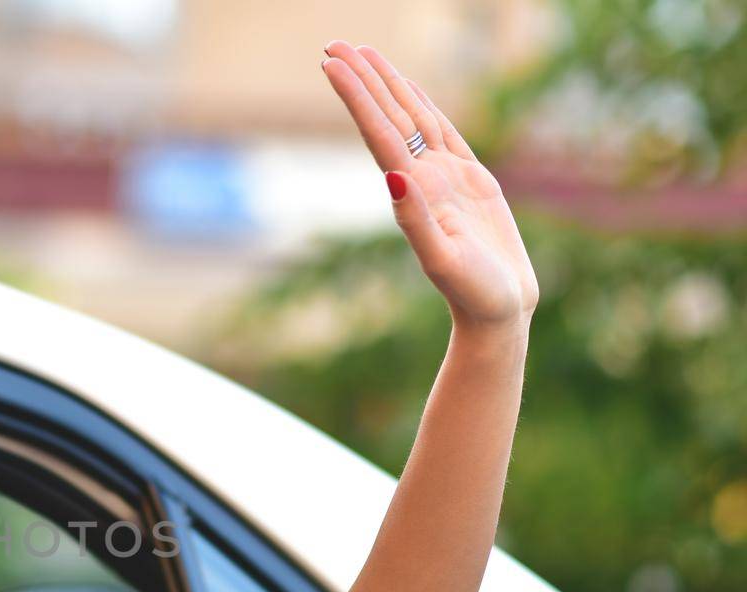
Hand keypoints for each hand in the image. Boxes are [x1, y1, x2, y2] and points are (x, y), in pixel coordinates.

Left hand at [321, 41, 539, 331]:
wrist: (497, 313)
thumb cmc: (472, 293)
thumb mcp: (442, 258)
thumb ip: (416, 219)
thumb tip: (395, 176)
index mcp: (411, 192)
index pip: (378, 133)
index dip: (355, 97)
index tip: (330, 64)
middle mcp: (421, 179)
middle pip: (386, 117)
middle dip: (361, 80)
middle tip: (332, 43)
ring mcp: (444, 178)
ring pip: (410, 118)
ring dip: (386, 86)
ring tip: (362, 53)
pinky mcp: (469, 181)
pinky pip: (441, 132)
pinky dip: (422, 105)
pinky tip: (408, 88)